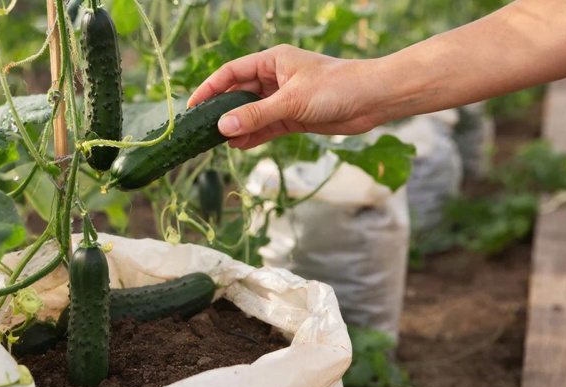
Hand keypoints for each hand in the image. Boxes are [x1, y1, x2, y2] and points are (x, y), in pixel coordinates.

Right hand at [188, 44, 380, 149]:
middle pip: (239, 94)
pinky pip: (266, 126)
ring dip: (237, 127)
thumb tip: (223, 127)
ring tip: (218, 143)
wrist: (372, 99)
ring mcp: (284, 98)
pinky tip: (238, 146)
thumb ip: (256, 115)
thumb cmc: (335, 87)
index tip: (192, 107)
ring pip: (252, 113)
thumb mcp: (291, 101)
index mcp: (272, 61)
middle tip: (203, 130)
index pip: (231, 73)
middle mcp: (275, 78)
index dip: (210, 89)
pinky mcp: (294, 117)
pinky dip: (254, 136)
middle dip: (222, 112)